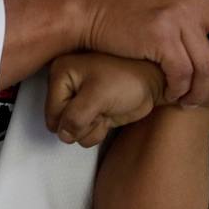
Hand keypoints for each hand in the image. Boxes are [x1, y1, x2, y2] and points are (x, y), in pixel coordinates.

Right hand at [45, 53, 163, 147]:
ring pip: (71, 132)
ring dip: (91, 128)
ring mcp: (78, 100)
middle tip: (99, 108)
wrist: (155, 82)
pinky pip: (84, 133)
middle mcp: (66, 85)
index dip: (72, 117)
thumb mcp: (98, 95)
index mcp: (61, 73)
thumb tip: (63, 135)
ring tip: (105, 110)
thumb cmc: (130, 79)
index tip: (91, 104)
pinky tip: (108, 115)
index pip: (53, 112)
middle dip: (81, 122)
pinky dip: (97, 130)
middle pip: (59, 123)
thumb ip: (75, 117)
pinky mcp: (91, 111)